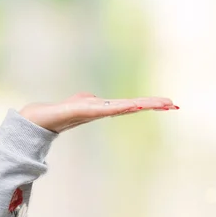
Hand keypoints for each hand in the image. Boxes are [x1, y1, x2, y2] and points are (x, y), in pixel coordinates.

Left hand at [18, 92, 177, 133]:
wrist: (42, 117)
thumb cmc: (61, 111)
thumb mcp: (79, 102)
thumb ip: (88, 100)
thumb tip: (94, 99)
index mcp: (104, 107)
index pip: (131, 104)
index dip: (149, 104)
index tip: (169, 103)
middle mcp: (102, 110)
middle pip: (130, 106)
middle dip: (151, 105)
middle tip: (173, 104)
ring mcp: (93, 111)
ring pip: (119, 107)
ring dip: (138, 104)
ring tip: (157, 103)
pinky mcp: (80, 110)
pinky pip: (101, 108)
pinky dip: (114, 107)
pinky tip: (128, 105)